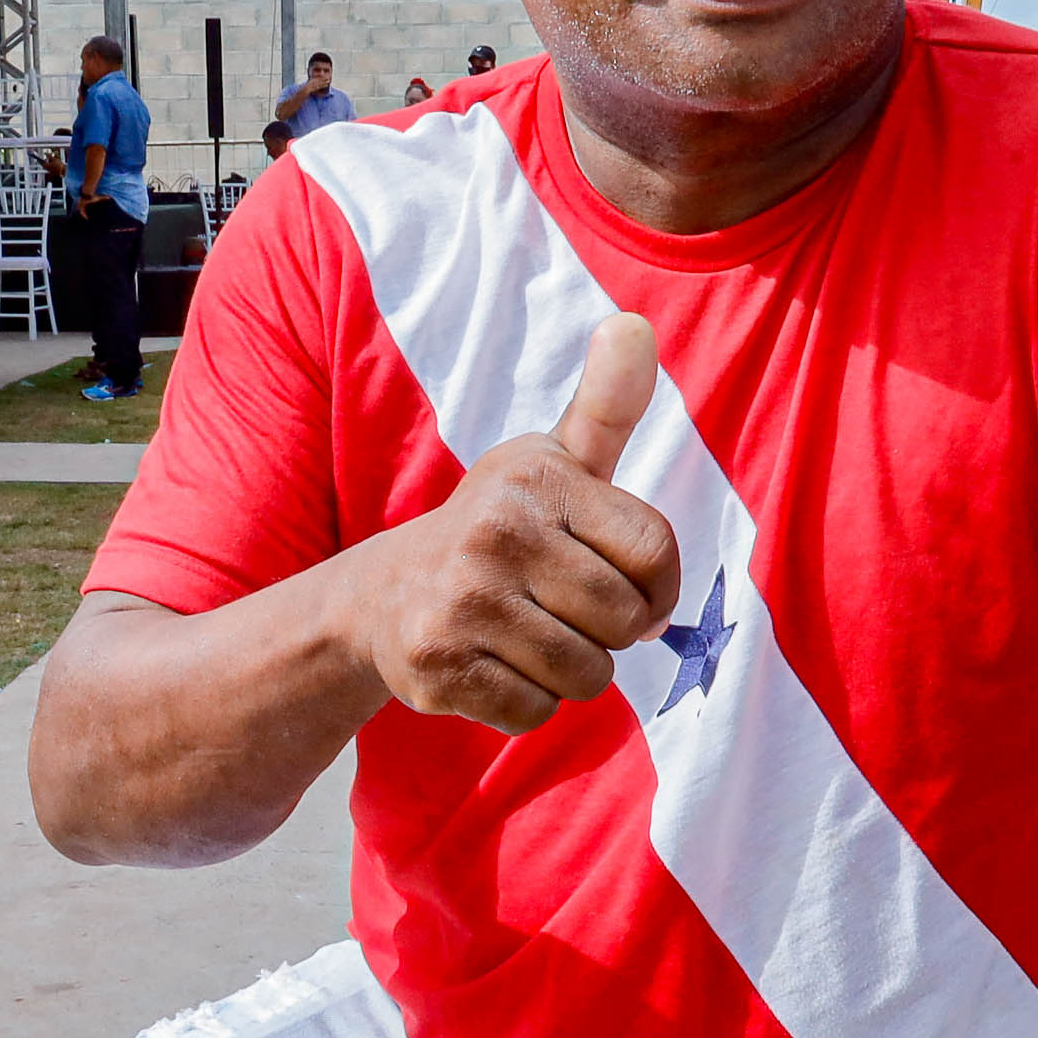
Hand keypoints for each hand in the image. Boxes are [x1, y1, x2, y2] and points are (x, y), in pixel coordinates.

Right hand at [334, 314, 678, 732]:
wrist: (382, 596)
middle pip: (623, 624)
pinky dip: (526, 703)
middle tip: (560, 611)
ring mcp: (461, 602)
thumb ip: (607, 404)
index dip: (656, 589)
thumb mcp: (552, 461)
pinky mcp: (437, 666)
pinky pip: (535, 713)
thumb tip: (635, 324)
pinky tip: (493, 666)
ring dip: (570, 672)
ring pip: (585, 676)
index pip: (655, 556)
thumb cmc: (501, 529)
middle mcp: (496, 533)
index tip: (623, 585)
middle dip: (606, 634)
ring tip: (528, 638)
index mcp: (537, 480)